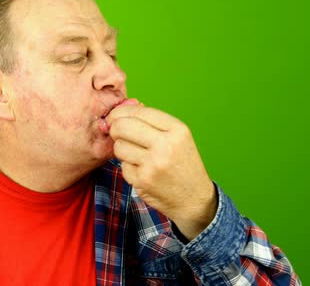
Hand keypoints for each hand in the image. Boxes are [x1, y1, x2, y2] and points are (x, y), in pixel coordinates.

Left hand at [107, 99, 216, 240]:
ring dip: (122, 150)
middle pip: (122, 126)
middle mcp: (165, 145)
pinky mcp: (142, 180)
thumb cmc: (182, 164)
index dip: (120, 112)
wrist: (194, 199)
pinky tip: (142, 171)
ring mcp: (153, 164)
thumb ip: (152, 123)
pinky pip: (122, 166)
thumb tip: (121, 110)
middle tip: (118, 134)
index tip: (115, 117)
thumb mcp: (177, 138)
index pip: (139, 112)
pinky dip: (128, 168)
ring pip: (119, 146)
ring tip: (136, 155)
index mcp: (177, 130)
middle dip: (115, 129)